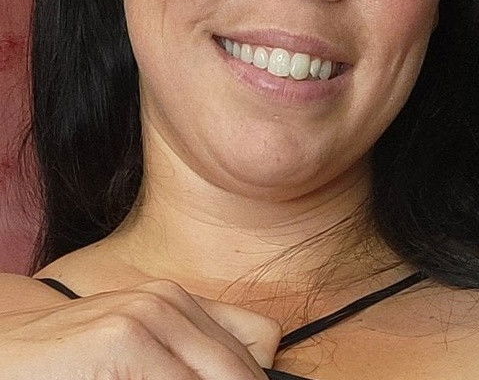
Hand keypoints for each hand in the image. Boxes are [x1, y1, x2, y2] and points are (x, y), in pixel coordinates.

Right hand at [0, 277, 282, 378]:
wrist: (9, 351)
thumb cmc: (77, 359)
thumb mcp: (144, 347)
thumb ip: (191, 352)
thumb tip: (258, 367)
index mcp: (180, 301)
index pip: (259, 342)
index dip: (259, 378)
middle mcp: (169, 301)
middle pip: (242, 368)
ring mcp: (145, 316)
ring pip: (217, 376)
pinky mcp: (120, 339)